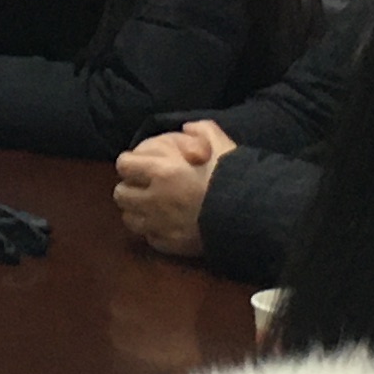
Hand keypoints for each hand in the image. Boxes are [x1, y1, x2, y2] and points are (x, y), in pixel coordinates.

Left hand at [111, 130, 228, 257]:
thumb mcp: (221, 144)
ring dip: (137, 211)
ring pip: (130, 219)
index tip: (138, 163)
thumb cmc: (234, 177)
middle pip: (121, 194)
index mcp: (162, 172)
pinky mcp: (170, 245)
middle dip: (129, 189)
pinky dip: (154, 231)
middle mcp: (154, 200)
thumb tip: (188, 128)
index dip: (130, 162)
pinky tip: (166, 225)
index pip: (124, 165)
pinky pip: (150, 238)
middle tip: (142, 186)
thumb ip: (202, 130)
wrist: (252, 216)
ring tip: (150, 207)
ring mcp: (160, 226)